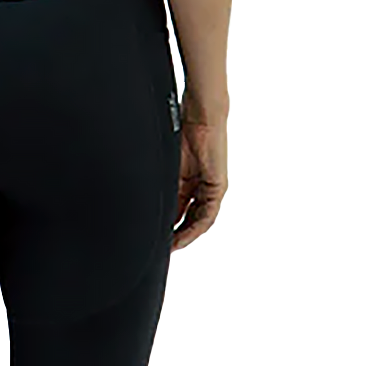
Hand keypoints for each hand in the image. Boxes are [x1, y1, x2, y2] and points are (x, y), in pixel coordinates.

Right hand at [170, 114, 226, 249]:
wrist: (200, 117)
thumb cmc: (181, 132)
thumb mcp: (167, 166)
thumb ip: (162, 186)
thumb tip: (147, 205)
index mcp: (187, 181)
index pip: (178, 211)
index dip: (168, 226)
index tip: (157, 238)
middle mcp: (201, 187)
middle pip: (188, 219)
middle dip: (176, 235)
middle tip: (163, 248)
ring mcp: (211, 189)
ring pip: (199, 221)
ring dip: (186, 236)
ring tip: (171, 247)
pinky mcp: (218, 188)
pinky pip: (208, 215)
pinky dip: (195, 228)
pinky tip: (184, 236)